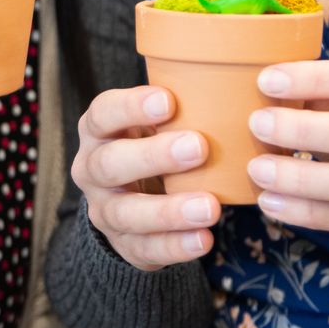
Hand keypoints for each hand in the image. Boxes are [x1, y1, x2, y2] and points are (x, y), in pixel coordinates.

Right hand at [70, 86, 219, 270]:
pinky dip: (175, 246)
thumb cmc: (152, 142)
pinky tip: (203, 239)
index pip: (104, 114)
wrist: (130, 197)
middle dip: (153, 156)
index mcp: (98, 130)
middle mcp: (92, 169)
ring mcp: (104, 210)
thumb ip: (181, 106)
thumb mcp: (154, 122)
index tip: (169, 101)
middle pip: (111, 164)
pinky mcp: (122, 244)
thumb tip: (237, 77)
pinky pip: (145, 249)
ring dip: (168, 211)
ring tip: (210, 207)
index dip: (131, 107)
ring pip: (127, 213)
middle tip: (199, 147)